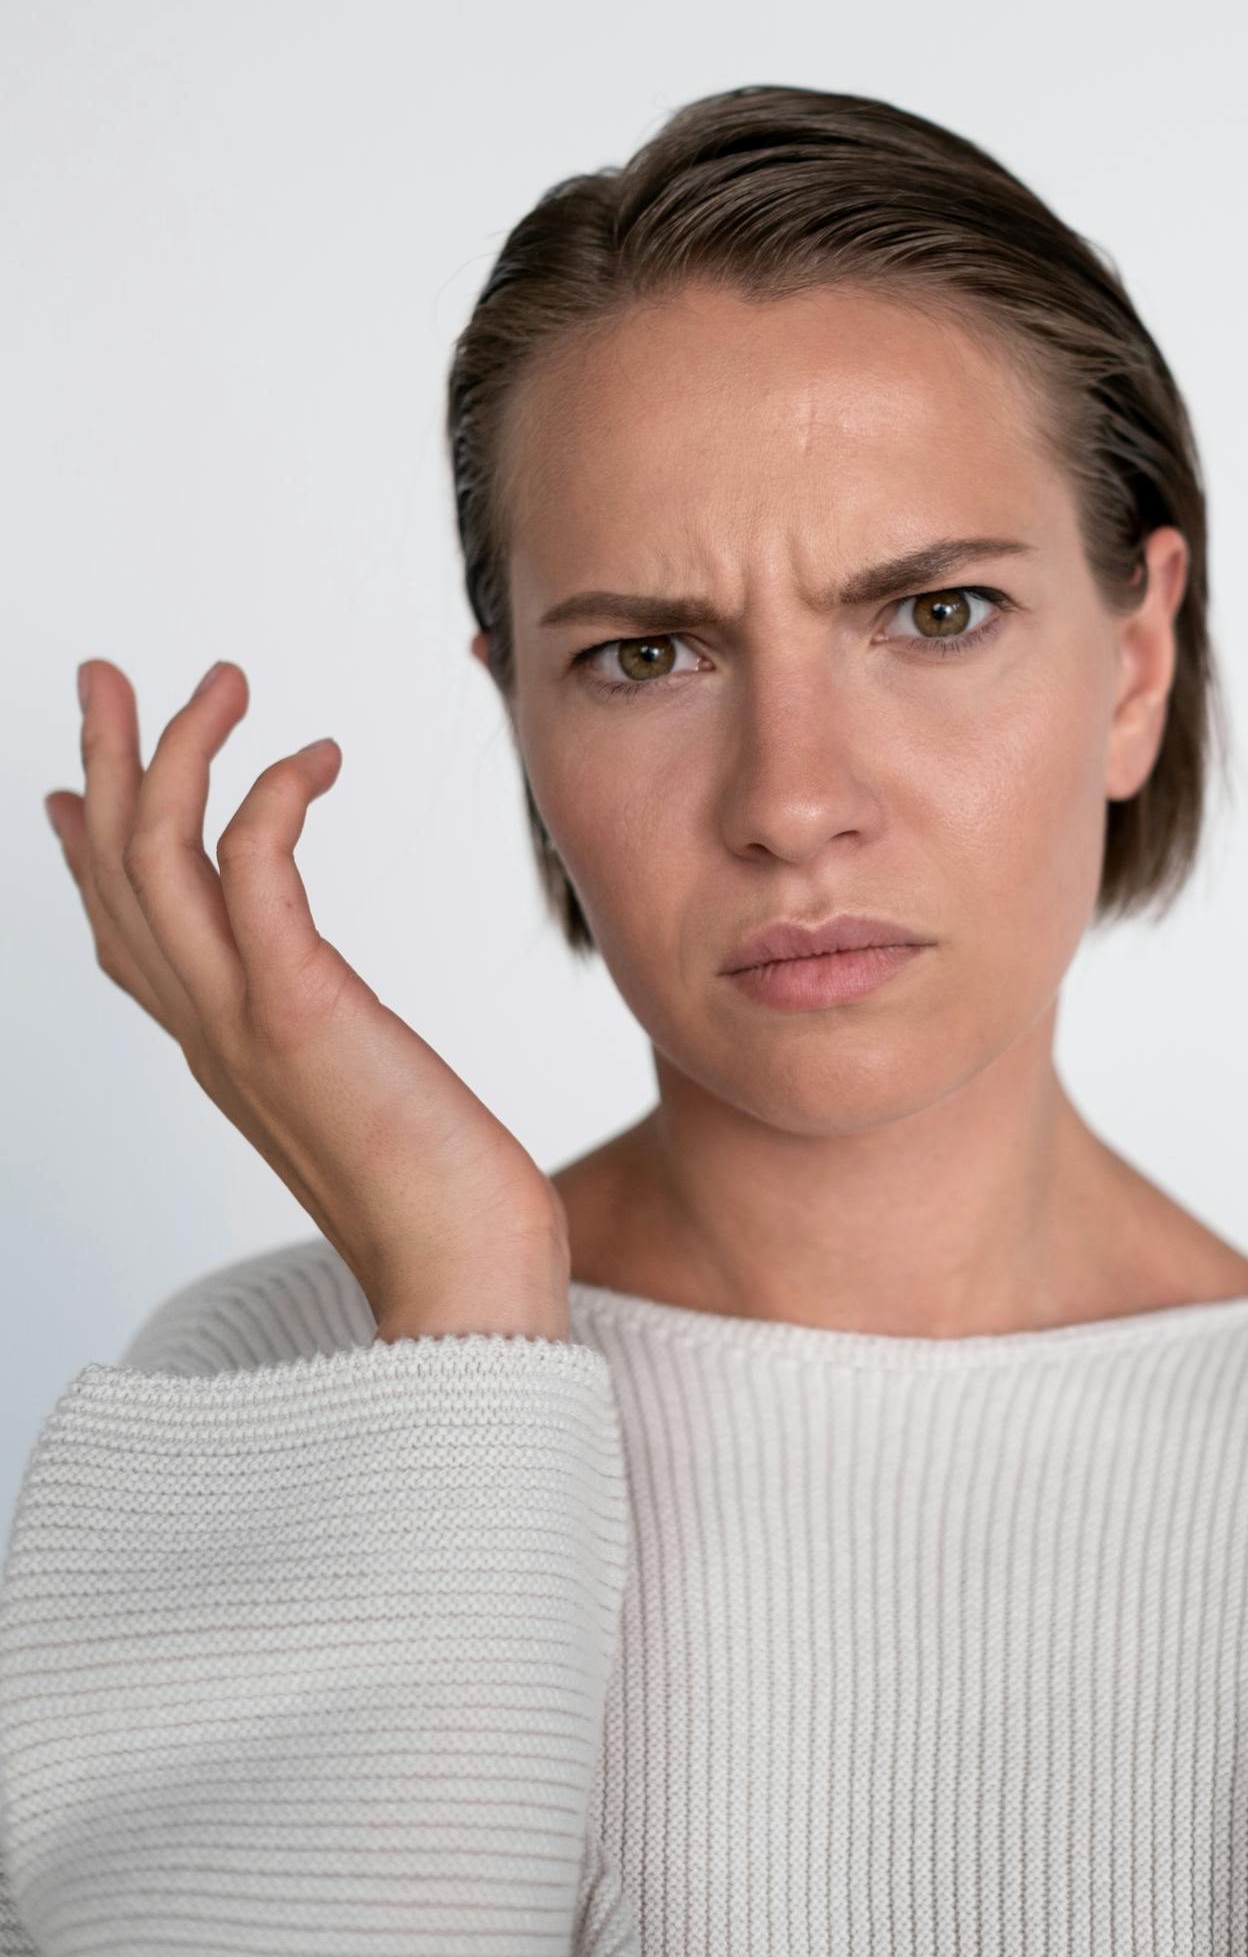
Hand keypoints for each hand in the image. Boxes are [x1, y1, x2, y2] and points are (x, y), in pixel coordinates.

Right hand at [43, 659, 572, 1343]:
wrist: (465, 1278)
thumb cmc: (446, 1202)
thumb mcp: (359, 1100)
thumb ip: (322, 1042)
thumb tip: (318, 1007)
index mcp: (217, 1052)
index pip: (123, 936)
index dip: (86, 852)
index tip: (72, 784)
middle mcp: (206, 1031)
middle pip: (114, 875)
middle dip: (106, 764)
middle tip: (105, 678)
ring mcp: (238, 1021)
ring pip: (154, 858)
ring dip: (174, 752)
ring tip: (219, 679)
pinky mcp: (295, 1012)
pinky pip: (252, 873)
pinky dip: (268, 798)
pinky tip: (312, 756)